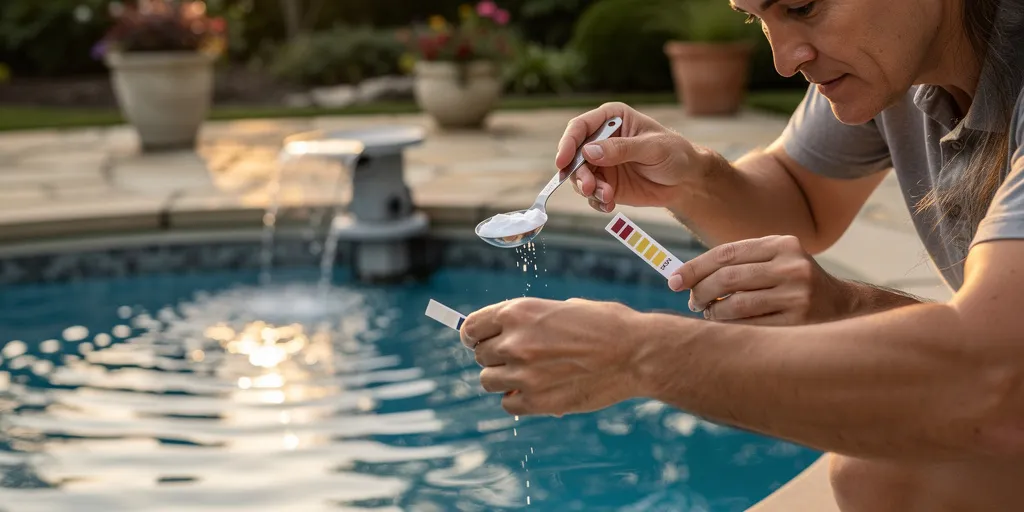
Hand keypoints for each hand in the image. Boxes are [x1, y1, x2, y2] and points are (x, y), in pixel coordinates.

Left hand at [459, 297, 644, 415]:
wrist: (635, 353)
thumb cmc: (605, 324)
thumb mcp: (561, 308)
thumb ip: (529, 321)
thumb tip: (505, 332)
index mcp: (519, 312)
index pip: (471, 328)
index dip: (473, 335)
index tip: (477, 340)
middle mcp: (515, 342)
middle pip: (480, 355)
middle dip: (494, 356)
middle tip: (516, 357)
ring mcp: (524, 374)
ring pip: (488, 381)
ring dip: (502, 378)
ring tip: (526, 374)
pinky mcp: (537, 401)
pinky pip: (508, 403)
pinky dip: (517, 399)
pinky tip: (536, 391)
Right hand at [556, 102, 708, 212]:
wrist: (686, 180)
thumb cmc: (674, 153)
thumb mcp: (652, 148)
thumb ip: (621, 149)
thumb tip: (589, 152)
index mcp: (611, 119)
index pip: (580, 127)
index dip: (568, 143)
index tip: (562, 162)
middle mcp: (600, 140)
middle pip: (574, 155)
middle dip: (578, 173)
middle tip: (590, 188)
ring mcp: (601, 163)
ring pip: (579, 177)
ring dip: (589, 190)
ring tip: (607, 197)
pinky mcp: (605, 183)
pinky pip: (590, 194)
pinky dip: (596, 201)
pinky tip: (609, 205)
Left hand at [669, 235, 851, 324]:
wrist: (843, 307)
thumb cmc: (792, 283)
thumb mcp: (773, 261)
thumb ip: (736, 264)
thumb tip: (682, 278)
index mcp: (782, 244)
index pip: (726, 253)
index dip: (695, 267)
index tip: (673, 280)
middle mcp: (792, 266)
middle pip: (728, 279)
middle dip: (700, 292)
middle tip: (692, 302)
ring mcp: (798, 295)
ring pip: (736, 305)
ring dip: (714, 313)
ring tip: (710, 314)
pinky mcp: (800, 322)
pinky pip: (750, 327)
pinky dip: (730, 328)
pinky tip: (726, 328)